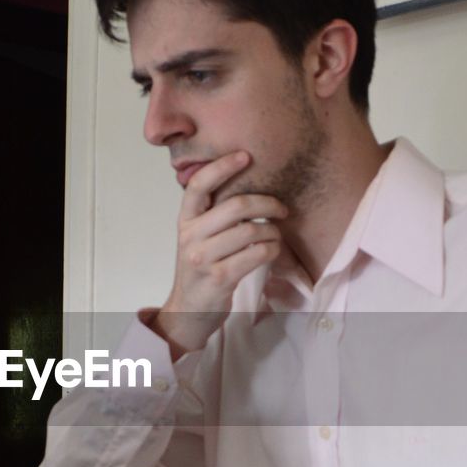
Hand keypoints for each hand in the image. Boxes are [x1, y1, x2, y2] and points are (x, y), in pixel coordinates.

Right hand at [153, 151, 287, 356]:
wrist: (188, 311)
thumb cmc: (201, 269)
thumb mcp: (197, 238)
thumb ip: (213, 215)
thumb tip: (250, 188)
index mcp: (185, 221)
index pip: (198, 185)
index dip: (222, 167)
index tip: (245, 155)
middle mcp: (191, 237)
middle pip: (235, 206)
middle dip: (267, 203)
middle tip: (282, 208)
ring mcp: (204, 258)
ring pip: (251, 231)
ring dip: (272, 231)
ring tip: (276, 235)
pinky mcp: (220, 278)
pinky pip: (257, 254)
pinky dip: (271, 249)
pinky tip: (272, 250)